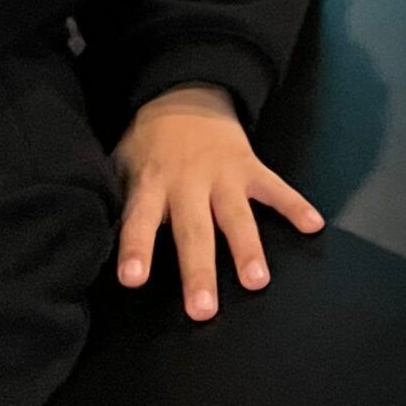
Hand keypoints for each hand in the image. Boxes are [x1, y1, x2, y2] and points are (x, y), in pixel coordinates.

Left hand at [114, 85, 322, 320]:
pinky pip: (275, 187)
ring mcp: (223, 176)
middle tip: (204, 310)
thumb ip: (114, 201)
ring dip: (247, 248)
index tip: (133, 279)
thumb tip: (93, 240)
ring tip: (257, 281)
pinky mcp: (250, 167)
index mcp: (151, 186)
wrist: (184, 95)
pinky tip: (313, 225)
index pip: (139, 221)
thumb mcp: (120, 165)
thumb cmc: (148, 144)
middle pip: (194, 232)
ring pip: (236, 217)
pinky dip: (294, 205)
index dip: (136, 248)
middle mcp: (188, 184)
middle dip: (199, 271)